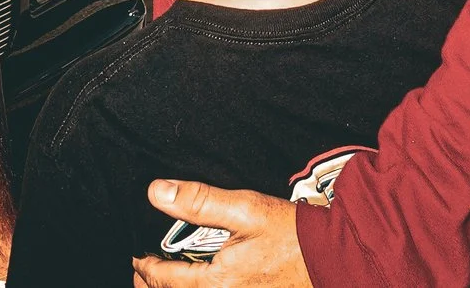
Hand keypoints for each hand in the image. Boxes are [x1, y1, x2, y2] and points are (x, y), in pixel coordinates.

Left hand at [133, 182, 306, 287]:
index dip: (144, 267)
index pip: (164, 280)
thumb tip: (157, 192)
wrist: (335, 260)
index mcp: (215, 283)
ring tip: (165, 280)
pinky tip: (202, 282)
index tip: (135, 258)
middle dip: (155, 286)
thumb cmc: (293, 235)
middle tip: (142, 273)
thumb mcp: (245, 210)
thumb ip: (199, 201)